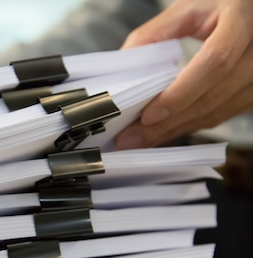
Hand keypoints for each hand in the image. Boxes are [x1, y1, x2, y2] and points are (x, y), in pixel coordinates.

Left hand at [115, 0, 252, 149]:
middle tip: (131, 138)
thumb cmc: (219, 4)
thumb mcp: (187, 8)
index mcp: (243, 18)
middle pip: (215, 95)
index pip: (215, 62)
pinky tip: (165, 130)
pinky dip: (190, 124)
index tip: (148, 115)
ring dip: (177, 129)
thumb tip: (122, 71)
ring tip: (141, 140)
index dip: (181, 93)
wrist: (249, 10)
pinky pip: (223, 114)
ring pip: (220, 112)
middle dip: (169, 122)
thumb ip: (153, 35)